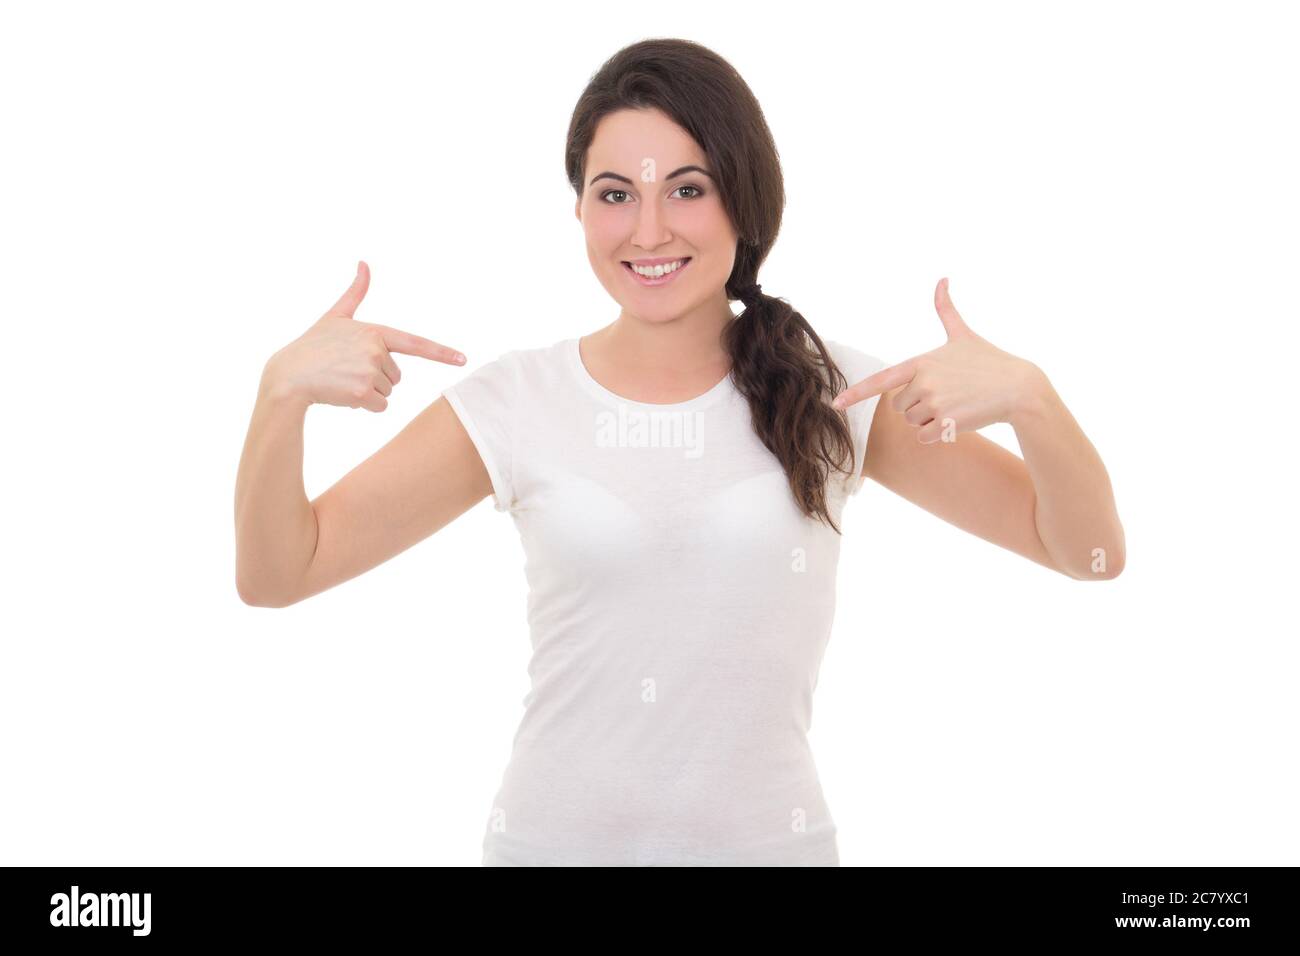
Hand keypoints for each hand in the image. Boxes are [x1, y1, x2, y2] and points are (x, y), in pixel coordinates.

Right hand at [261, 261, 466, 411]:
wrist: (288, 376)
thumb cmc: (313, 345)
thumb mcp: (335, 316)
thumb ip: (356, 292)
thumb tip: (364, 262)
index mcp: (375, 331)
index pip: (416, 344)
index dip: (442, 353)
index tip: (463, 360)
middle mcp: (376, 350)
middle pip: (396, 376)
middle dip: (376, 378)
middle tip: (347, 370)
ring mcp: (369, 371)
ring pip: (388, 392)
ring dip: (369, 392)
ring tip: (343, 380)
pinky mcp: (362, 393)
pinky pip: (380, 406)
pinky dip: (364, 405)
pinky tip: (342, 394)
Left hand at [831, 278, 1045, 442]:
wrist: (1018, 388)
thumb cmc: (989, 360)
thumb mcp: (963, 334)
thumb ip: (946, 309)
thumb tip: (942, 279)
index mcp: (921, 362)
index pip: (881, 379)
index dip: (856, 394)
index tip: (835, 403)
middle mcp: (924, 382)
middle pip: (900, 406)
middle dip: (917, 404)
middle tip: (946, 393)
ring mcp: (935, 404)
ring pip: (912, 422)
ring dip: (929, 419)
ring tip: (955, 404)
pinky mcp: (947, 424)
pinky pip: (924, 437)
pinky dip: (938, 433)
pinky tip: (958, 419)